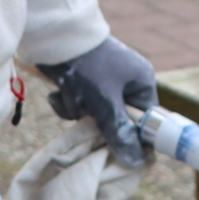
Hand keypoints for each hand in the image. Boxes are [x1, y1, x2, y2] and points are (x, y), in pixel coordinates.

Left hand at [38, 36, 157, 167]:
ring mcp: (104, 79)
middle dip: (96, 120)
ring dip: (78, 111)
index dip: (132, 136)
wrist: (53, 36)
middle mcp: (126, 80)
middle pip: (117, 119)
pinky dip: (68, 102)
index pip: (145, 120)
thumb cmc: (87, 67)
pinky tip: (57, 94)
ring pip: (95, 113)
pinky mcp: (83, 80)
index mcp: (141, 81)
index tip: (117, 148)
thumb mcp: (104, 103)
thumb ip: (120, 132)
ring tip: (69, 96)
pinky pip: (80, 103)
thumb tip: (137, 163)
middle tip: (86, 113)